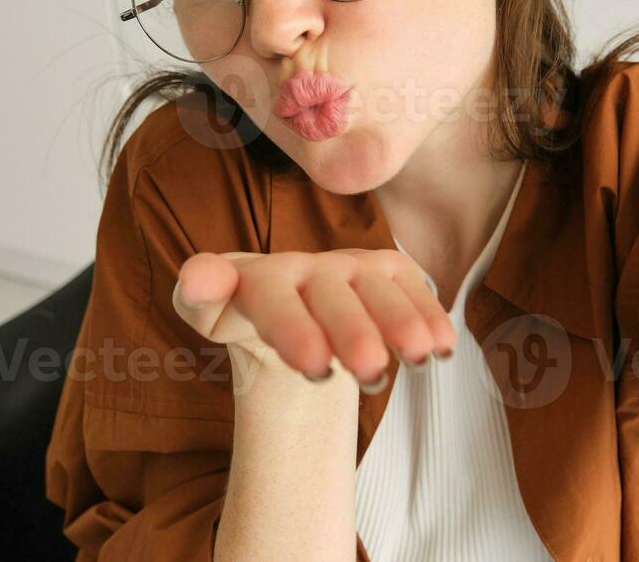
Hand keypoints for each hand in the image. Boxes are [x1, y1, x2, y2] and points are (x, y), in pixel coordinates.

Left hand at [171, 249, 457, 386]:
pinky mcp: (388, 271)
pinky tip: (443, 345)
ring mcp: (353, 266)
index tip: (314, 365)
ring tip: (418, 360)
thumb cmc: (244, 313)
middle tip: (370, 373)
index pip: (273, 298)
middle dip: (353, 330)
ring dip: (401, 321)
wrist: (288, 307)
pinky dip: (429, 314)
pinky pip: (412, 287)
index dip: (293, 328)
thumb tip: (195, 279)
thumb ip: (198, 299)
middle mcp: (311, 267)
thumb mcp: (213, 316)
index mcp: (262, 277)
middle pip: (332, 298)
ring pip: (379, 290)